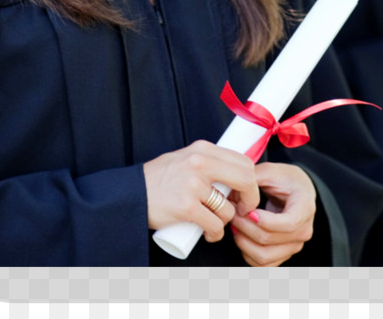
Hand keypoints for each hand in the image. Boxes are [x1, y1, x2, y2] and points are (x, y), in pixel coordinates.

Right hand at [142, 140, 259, 243]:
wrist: (131, 193)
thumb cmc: (160, 179)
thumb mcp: (186, 158)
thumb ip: (208, 162)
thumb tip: (237, 173)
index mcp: (203, 149)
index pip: (244, 161)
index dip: (251, 181)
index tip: (244, 193)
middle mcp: (200, 162)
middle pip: (245, 179)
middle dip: (249, 199)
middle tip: (241, 210)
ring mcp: (193, 185)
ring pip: (228, 208)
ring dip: (227, 221)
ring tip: (216, 223)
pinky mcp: (185, 206)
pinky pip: (215, 224)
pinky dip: (216, 234)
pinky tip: (210, 234)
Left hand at [231, 161, 315, 266]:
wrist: (298, 190)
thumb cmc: (285, 180)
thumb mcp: (271, 171)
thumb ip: (253, 180)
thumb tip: (231, 193)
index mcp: (305, 207)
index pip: (288, 223)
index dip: (265, 221)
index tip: (248, 210)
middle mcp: (304, 230)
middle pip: (269, 239)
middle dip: (245, 226)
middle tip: (232, 212)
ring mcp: (294, 246)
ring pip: (263, 256)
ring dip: (243, 241)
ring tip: (235, 224)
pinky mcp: (284, 255)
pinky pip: (262, 264)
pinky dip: (246, 252)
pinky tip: (241, 235)